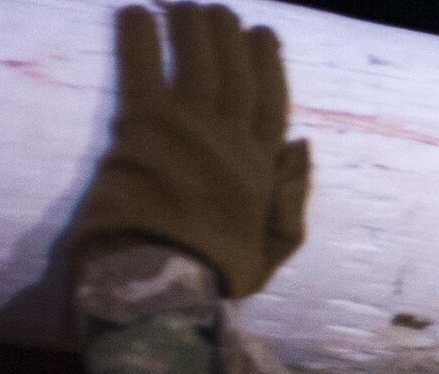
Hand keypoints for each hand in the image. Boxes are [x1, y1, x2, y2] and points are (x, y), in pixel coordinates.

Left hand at [70, 3, 310, 297]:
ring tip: (183, 6)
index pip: (272, 103)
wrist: (166, 281)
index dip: (268, 66)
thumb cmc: (218, 273)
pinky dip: (140, 38)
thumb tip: (302, 145)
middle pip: (235, 75)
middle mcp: (233, 141)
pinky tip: (136, 13)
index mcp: (264, 170)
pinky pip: (144, 70)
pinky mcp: (145, 126)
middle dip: (228, 37)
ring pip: (199, 64)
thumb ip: (292, 199)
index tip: (263, 34)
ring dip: (191, 29)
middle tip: (217, 12)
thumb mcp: (274, 248)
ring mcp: (191, 130)